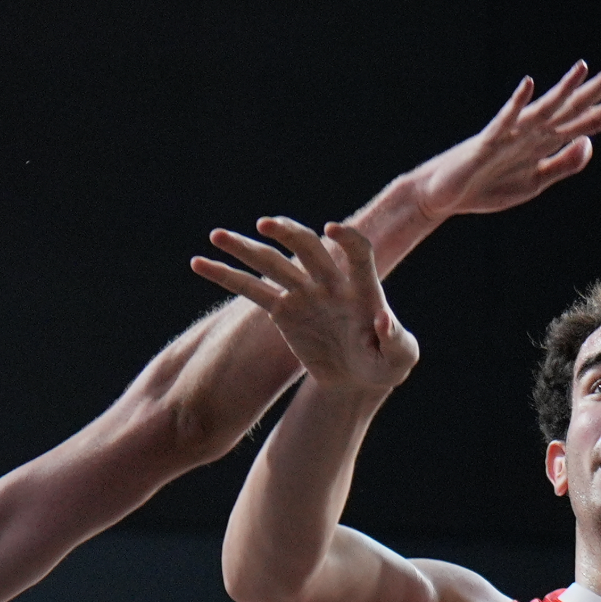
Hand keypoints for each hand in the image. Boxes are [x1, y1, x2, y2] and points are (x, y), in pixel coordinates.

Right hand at [194, 217, 418, 399]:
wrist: (358, 377)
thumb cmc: (387, 362)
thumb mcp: (401, 357)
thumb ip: (396, 338)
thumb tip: (382, 320)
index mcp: (362, 288)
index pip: (357, 252)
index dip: (347, 240)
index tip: (331, 230)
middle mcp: (329, 282)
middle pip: (307, 249)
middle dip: (288, 235)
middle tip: (265, 224)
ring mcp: (303, 292)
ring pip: (271, 263)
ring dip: (244, 248)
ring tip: (216, 235)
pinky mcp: (282, 310)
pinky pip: (250, 290)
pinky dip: (225, 276)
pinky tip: (199, 263)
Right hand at [408, 61, 600, 217]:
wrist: (445, 196)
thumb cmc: (487, 188)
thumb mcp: (536, 183)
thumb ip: (563, 164)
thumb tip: (590, 141)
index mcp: (546, 143)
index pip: (587, 122)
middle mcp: (533, 133)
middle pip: (573, 108)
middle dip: (600, 90)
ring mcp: (511, 135)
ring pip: (545, 108)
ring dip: (564, 88)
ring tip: (584, 68)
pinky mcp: (488, 142)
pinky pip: (506, 120)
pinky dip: (518, 103)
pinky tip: (530, 85)